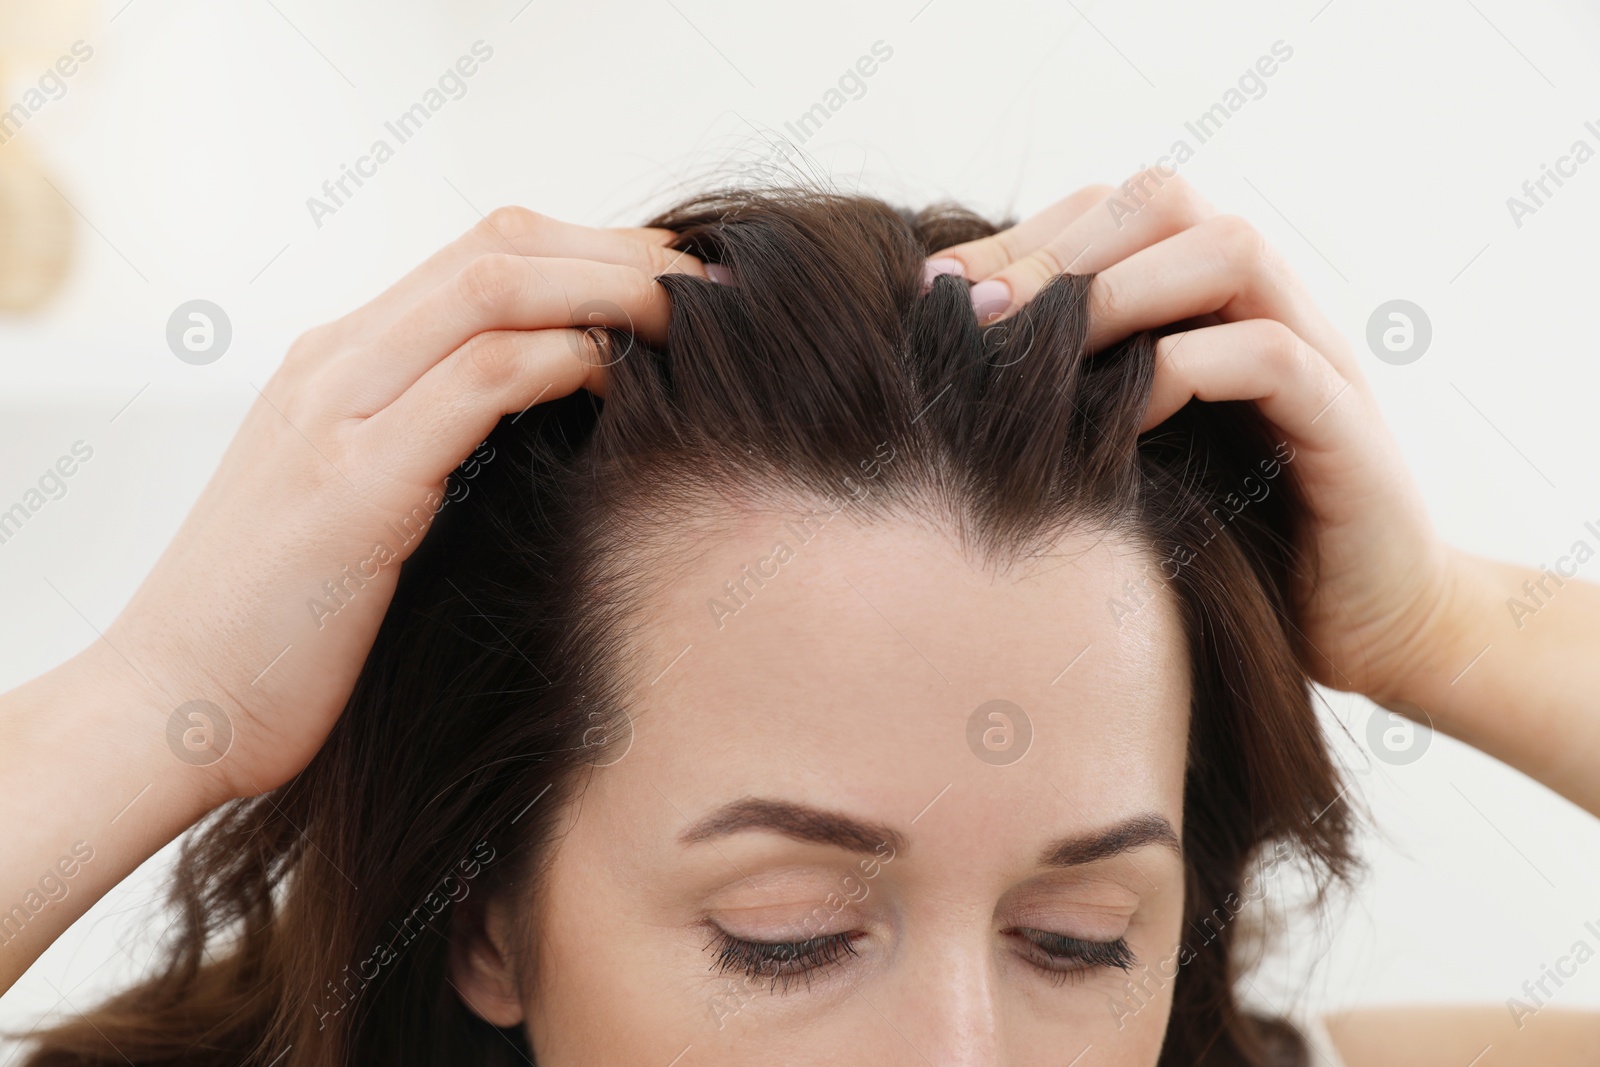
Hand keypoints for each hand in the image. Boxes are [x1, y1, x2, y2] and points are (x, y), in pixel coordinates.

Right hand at [103, 208, 705, 804]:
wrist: (168, 707)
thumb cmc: (278, 630)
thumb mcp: (360, 510)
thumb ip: (434, 452)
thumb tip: (555, 438)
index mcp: (337, 364)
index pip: (478, 256)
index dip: (589, 252)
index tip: (673, 285)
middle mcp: (332, 364)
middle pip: (496, 247)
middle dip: (618, 251)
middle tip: (707, 284)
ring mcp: (333, 412)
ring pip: (492, 289)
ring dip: (608, 291)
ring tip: (689, 320)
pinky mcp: (351, 483)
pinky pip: (477, 381)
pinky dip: (563, 364)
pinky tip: (621, 386)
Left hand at [926, 172, 1460, 707]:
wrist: (1366, 627)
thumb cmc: (1230, 544)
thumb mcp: (1133, 460)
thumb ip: (1074, 402)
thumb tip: (946, 375)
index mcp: (1208, 305)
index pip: (1114, 210)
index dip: (1022, 236)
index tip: (933, 293)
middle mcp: (1265, 308)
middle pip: (1169, 200)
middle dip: (1060, 247)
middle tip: (977, 319)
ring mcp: (1314, 356)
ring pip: (1228, 250)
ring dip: (1120, 291)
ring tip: (1041, 355)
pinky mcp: (1344, 426)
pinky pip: (1270, 355)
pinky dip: (1186, 370)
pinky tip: (1122, 421)